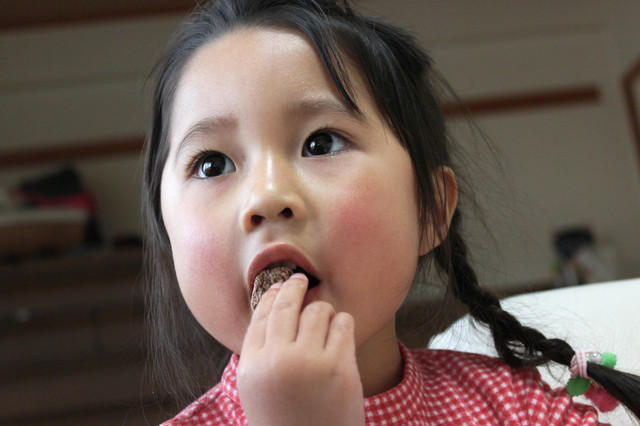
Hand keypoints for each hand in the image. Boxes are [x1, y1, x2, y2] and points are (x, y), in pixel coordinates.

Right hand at [237, 273, 364, 425]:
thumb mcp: (257, 391)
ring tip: (325, 319)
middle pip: (287, 306)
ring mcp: (310, 363)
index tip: (281, 286)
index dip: (272, 296)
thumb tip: (274, 308)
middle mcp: (277, 361)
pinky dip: (343, 322)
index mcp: (252, 367)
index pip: (260, 316)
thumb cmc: (286, 422)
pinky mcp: (341, 369)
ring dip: (322, 310)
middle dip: (295, 287)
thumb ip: (261, 353)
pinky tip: (341, 330)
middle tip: (301, 280)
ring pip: (318, 310)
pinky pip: (343, 324)